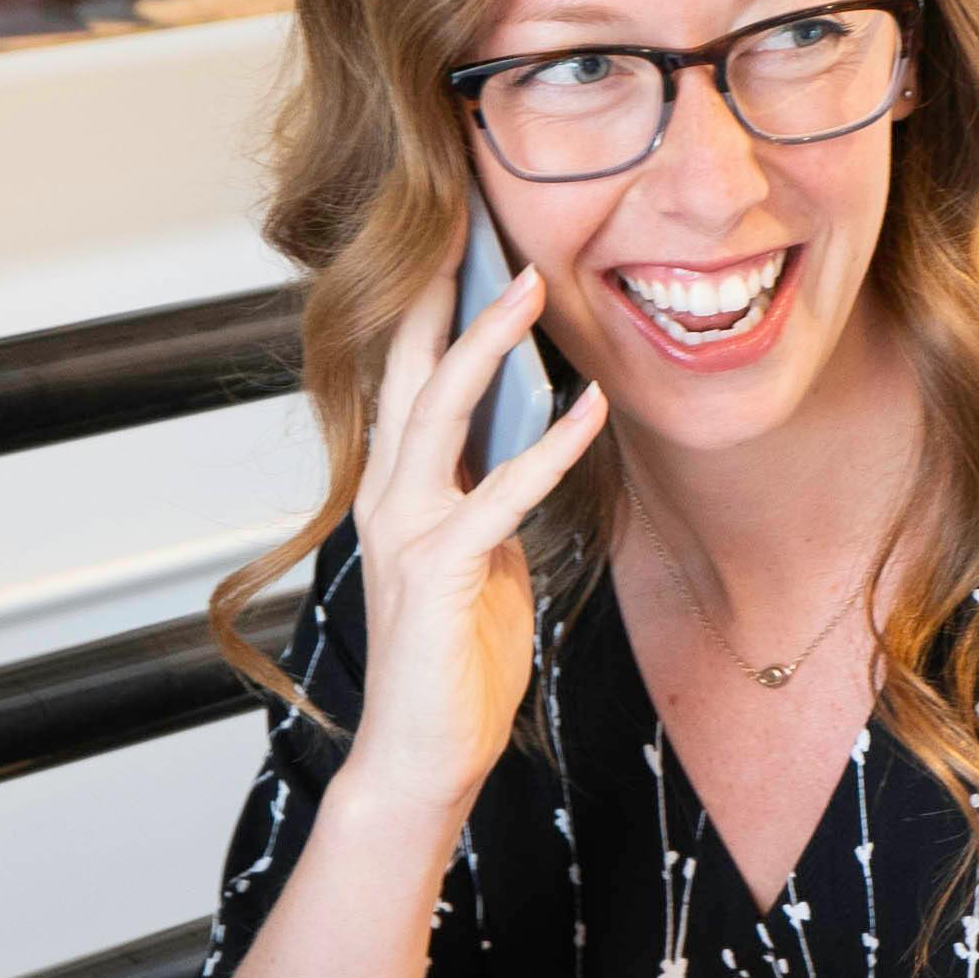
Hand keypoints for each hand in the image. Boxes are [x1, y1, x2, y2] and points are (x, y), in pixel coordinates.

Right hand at [333, 240, 603, 842]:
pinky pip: (499, 494)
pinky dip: (548, 448)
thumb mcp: (483, 561)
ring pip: (440, 412)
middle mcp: (388, 496)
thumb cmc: (453, 667)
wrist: (420, 760)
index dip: (431, 305)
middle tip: (468, 217)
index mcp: (397, 490)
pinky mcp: (438, 572)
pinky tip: (590, 409)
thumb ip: (491, 498)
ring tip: (528, 285)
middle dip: (438, 290)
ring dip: (486, 343)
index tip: (462, 237)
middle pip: (407, 369)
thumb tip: (533, 439)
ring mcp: (406, 532)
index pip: (409, 377)